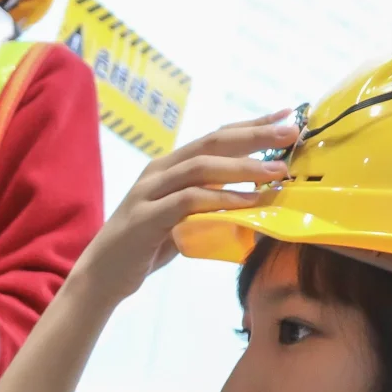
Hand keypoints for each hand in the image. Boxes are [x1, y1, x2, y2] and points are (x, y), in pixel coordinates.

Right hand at [71, 111, 297, 308]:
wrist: (101, 276)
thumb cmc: (144, 248)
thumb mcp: (183, 221)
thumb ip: (209, 207)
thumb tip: (254, 203)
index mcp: (169, 167)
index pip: (215, 138)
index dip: (251, 125)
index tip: (286, 116)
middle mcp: (159, 171)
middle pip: (212, 143)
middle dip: (254, 135)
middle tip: (291, 131)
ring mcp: (150, 192)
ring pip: (201, 167)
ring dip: (242, 167)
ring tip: (276, 171)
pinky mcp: (146, 217)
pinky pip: (188, 201)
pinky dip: (220, 198)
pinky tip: (247, 202)